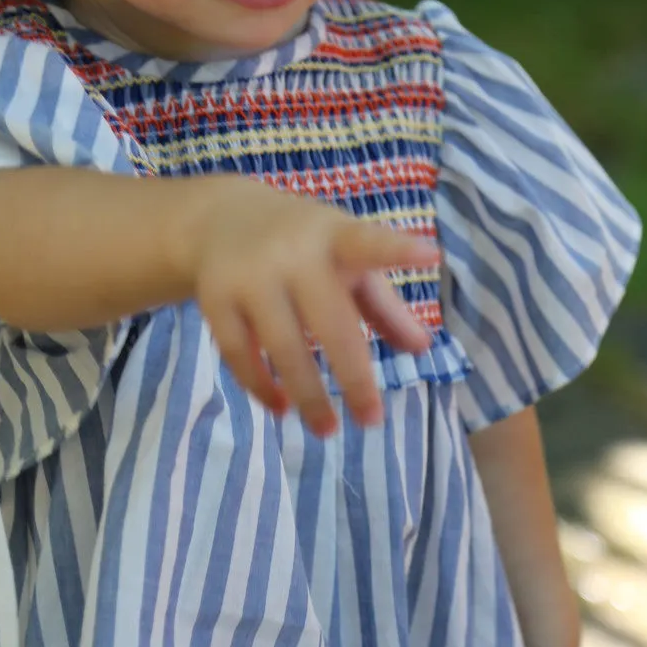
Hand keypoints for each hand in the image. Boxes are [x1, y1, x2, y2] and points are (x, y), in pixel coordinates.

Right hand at [191, 178, 438, 434]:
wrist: (222, 217)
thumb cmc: (303, 243)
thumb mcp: (344, 258)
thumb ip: (382, 302)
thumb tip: (422, 349)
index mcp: (334, 236)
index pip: (367, 243)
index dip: (396, 250)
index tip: (430, 254)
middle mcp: (291, 252)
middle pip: (328, 321)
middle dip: (353, 375)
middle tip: (371, 419)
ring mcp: (249, 275)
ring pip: (282, 345)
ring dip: (307, 394)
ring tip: (326, 429)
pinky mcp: (215, 299)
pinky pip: (239, 353)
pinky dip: (260, 386)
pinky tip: (280, 407)